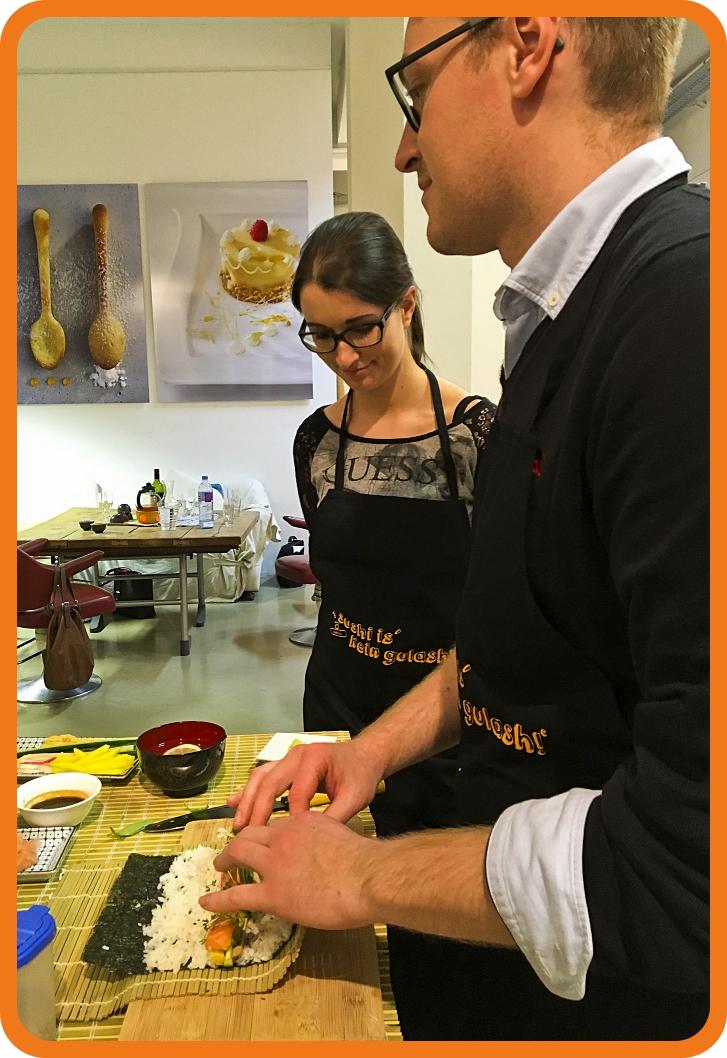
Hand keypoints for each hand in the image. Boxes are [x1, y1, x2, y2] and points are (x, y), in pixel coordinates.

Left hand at [198, 813, 374, 929]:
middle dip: (238, 841)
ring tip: (218, 867)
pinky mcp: (272, 894)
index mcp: (301, 822)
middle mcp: (282, 837)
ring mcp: (274, 865)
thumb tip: (325, 855)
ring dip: (225, 859)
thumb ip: (326, 840)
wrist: (366, 876)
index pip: (276, 827)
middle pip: (250, 834)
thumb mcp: (341, 836)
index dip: (267, 836)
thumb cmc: (364, 861)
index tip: (266, 844)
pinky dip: (218, 900)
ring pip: (238, 854)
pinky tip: (206, 903)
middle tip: (232, 851)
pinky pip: (237, 895)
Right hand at [228, 741, 381, 828]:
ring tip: (238, 824)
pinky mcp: (285, 765)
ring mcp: (288, 758)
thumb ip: (335, 816)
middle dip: (257, 809)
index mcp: (315, 759)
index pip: (297, 793)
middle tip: (248, 834)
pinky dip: (248, 791)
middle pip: (269, 782)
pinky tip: (233, 803)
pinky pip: (262, 776)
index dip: (293, 817)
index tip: (290, 840)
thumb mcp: (355, 797)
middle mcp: (297, 755)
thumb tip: (313, 840)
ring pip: (260, 777)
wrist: (364, 756)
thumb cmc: (361, 774)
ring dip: (247, 800)